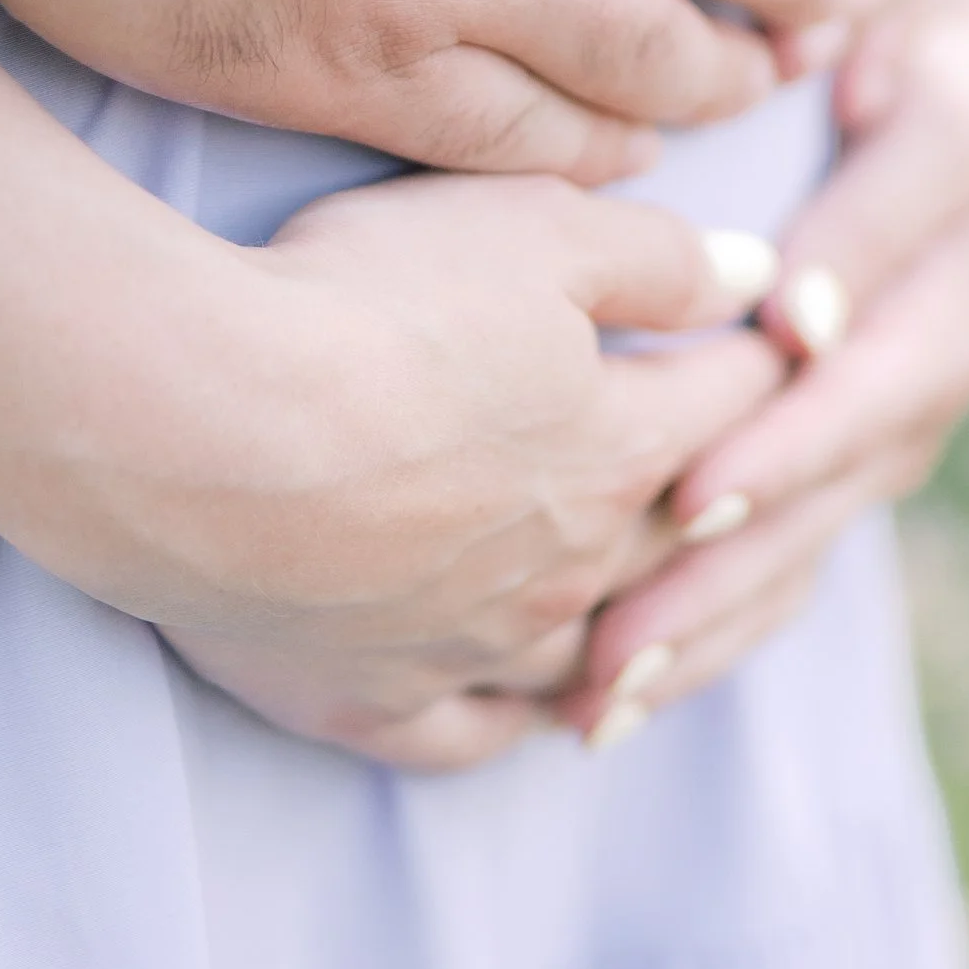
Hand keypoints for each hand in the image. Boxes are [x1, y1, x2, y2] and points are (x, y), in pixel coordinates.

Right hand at [144, 184, 787, 770]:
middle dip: (714, 503)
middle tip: (737, 485)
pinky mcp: (367, 699)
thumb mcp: (536, 233)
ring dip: (627, 632)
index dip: (758, 360)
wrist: (194, 427)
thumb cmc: (368, 307)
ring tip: (643, 613)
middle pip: (674, 542)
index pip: (732, 402)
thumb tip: (756, 275)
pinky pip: (465, 736)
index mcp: (620, 449)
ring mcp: (469, 647)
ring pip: (587, 657)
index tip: (773, 338)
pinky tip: (521, 709)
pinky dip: (506, 719)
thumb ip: (657, 257)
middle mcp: (567, 568)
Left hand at [554, 0, 968, 746]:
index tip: (770, 351)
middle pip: (877, 410)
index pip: (909, 230)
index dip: (845, 294)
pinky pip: (811, 538)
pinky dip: (722, 618)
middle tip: (648, 579)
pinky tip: (624, 694)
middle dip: (763, 500)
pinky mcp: (876, 430)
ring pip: (841, 501)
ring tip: (607, 684)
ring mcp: (924, 370)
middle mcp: (965, 280)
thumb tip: (822, 57)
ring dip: (726, 599)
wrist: (948, 5)